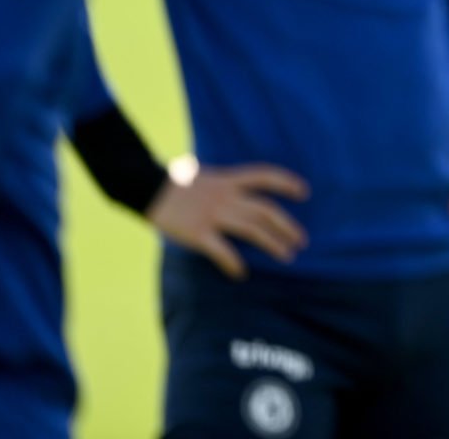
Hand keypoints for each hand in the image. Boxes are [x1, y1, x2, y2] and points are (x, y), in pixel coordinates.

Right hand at [146, 156, 308, 279]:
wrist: (144, 185)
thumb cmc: (174, 183)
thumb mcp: (205, 175)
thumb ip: (224, 185)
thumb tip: (239, 195)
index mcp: (227, 180)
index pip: (264, 176)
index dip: (286, 182)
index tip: (304, 192)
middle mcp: (225, 196)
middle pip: (265, 210)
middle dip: (287, 226)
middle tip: (302, 240)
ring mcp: (213, 214)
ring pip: (252, 229)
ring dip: (273, 243)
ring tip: (287, 256)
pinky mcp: (198, 232)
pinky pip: (222, 250)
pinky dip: (233, 263)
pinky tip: (241, 273)